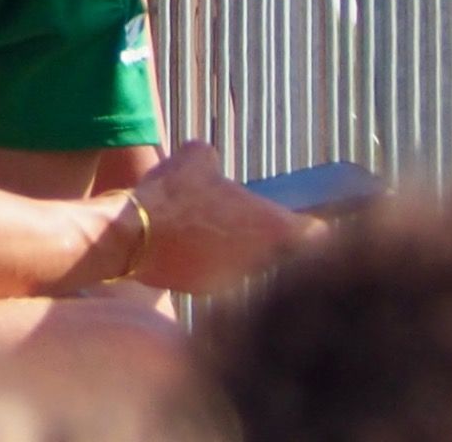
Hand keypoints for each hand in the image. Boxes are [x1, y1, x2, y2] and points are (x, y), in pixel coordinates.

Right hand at [108, 145, 319, 295]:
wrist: (132, 236)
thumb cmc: (172, 194)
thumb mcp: (196, 157)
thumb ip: (215, 162)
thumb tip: (211, 164)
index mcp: (272, 227)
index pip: (319, 234)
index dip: (314, 222)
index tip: (306, 215)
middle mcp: (263, 261)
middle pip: (285, 253)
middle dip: (272, 238)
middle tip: (252, 219)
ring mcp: (238, 280)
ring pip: (253, 265)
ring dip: (242, 252)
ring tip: (215, 230)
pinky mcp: (210, 292)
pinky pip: (223, 276)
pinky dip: (215, 264)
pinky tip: (192, 245)